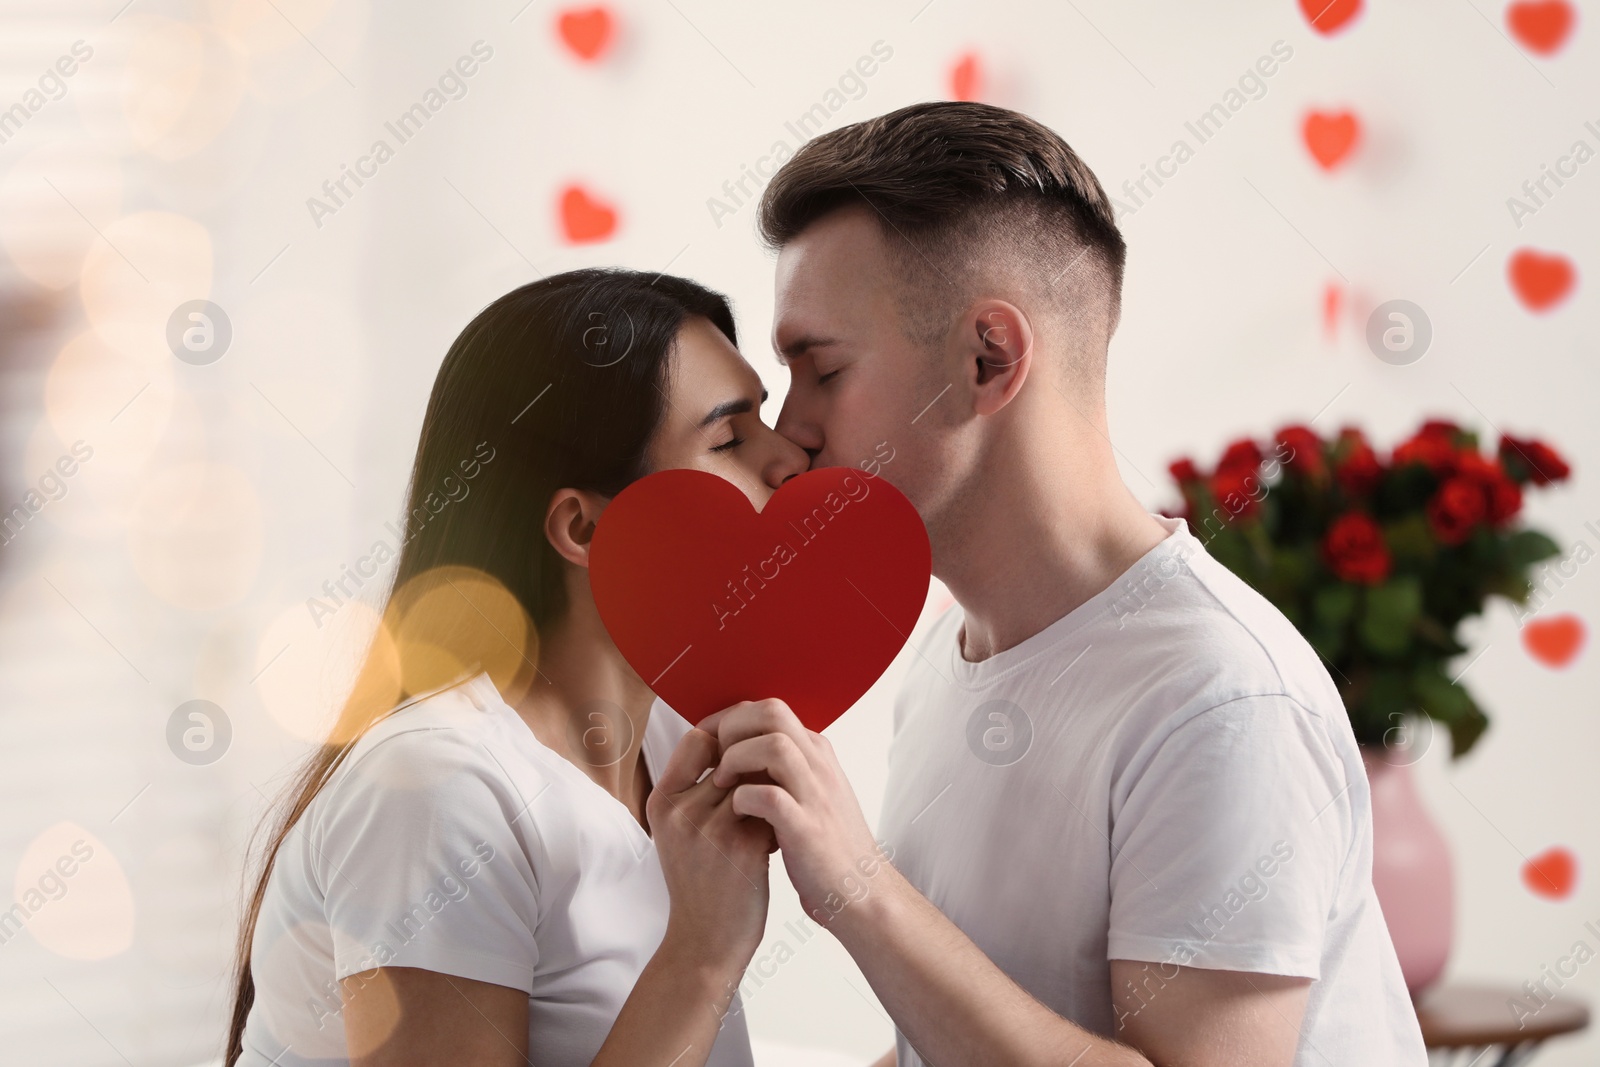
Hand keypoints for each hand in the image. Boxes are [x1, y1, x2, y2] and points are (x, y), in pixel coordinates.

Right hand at [647, 727, 774, 971]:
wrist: (706, 942)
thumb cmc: (699, 883)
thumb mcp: (678, 831)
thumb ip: (695, 787)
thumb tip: (734, 740)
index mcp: (661, 801)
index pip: (697, 738)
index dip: (728, 745)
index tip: (741, 768)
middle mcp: (681, 811)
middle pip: (733, 756)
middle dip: (754, 774)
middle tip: (760, 801)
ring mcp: (710, 828)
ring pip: (756, 779)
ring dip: (769, 793)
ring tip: (766, 821)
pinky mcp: (742, 846)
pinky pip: (773, 806)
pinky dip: (779, 819)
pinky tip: (775, 843)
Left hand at [702, 699, 890, 926]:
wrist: (862, 893)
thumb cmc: (827, 847)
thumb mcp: (811, 794)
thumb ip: (785, 769)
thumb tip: (740, 751)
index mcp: (816, 754)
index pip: (769, 709)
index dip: (730, 720)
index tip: (707, 743)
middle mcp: (818, 765)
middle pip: (772, 712)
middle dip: (732, 729)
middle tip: (714, 760)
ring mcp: (816, 795)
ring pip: (774, 745)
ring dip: (736, 759)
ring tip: (722, 785)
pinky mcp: (808, 829)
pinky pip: (770, 797)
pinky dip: (745, 799)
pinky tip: (738, 813)